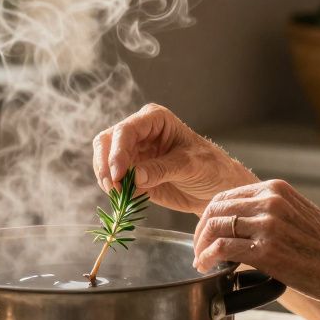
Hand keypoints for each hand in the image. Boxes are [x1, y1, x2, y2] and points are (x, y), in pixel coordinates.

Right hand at [92, 103, 257, 213]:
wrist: (216, 189)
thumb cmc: (210, 168)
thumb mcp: (190, 166)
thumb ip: (161, 169)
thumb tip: (134, 177)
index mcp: (154, 120)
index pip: (126, 130)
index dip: (117, 152)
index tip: (118, 175)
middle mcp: (139, 132)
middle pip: (107, 142)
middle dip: (106, 166)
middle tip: (115, 189)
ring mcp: (133, 152)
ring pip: (104, 161)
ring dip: (107, 180)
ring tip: (121, 196)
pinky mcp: (131, 173)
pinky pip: (112, 179)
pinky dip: (114, 190)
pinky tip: (126, 199)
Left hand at [192, 179, 319, 304]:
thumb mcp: (298, 215)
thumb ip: (270, 213)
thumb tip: (240, 224)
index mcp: (276, 189)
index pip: (225, 195)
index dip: (208, 216)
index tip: (205, 233)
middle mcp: (271, 201)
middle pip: (215, 209)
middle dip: (200, 231)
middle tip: (198, 250)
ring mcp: (269, 225)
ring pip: (215, 227)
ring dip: (201, 246)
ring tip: (201, 261)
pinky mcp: (268, 252)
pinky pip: (223, 249)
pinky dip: (208, 258)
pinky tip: (207, 267)